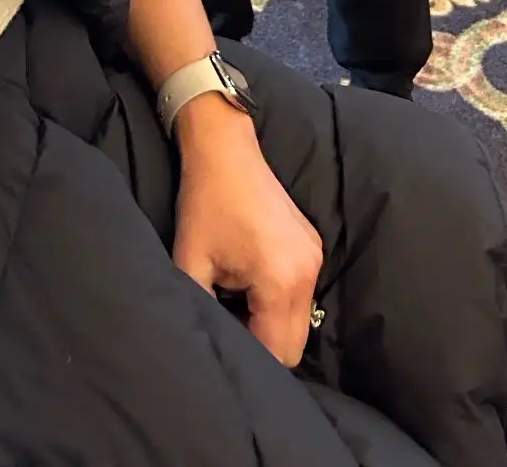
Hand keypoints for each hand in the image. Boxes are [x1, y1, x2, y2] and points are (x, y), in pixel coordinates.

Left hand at [173, 100, 324, 367]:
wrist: (225, 150)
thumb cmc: (204, 203)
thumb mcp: (190, 262)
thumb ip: (201, 311)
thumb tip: (209, 348)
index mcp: (280, 281)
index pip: (277, 353)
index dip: (248, 356)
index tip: (221, 336)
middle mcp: (307, 273)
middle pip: (295, 345)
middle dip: (262, 344)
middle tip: (227, 318)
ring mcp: (316, 258)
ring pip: (300, 321)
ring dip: (270, 321)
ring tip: (235, 296)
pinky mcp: (314, 246)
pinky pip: (301, 294)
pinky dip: (279, 300)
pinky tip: (249, 279)